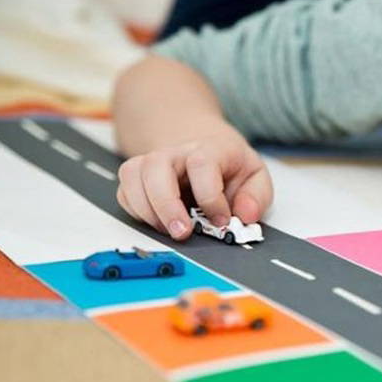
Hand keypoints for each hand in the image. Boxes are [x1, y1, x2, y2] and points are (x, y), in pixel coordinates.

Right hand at [116, 128, 272, 239]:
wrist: (204, 149)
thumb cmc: (229, 166)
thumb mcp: (254, 177)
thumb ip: (256, 196)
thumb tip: (245, 214)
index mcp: (211, 149)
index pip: (202, 164)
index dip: (210, 197)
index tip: (221, 221)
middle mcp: (177, 152)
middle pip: (157, 166)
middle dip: (166, 205)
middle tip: (182, 233)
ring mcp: (153, 162)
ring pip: (133, 176)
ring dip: (148, 210)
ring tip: (169, 231)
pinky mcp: (137, 177)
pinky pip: (125, 192)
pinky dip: (137, 212)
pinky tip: (158, 223)